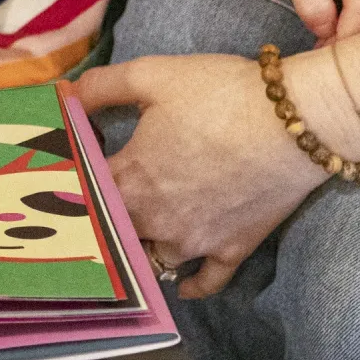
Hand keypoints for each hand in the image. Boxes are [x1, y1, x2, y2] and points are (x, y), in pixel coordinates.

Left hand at [74, 55, 326, 297]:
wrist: (296, 120)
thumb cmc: (220, 94)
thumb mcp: (152, 75)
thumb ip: (100, 87)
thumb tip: (65, 98)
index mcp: (128, 181)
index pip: (81, 194)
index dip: (71, 184)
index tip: (63, 178)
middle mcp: (154, 221)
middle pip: (111, 234)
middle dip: (99, 223)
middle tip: (90, 211)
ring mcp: (194, 243)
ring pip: (152, 260)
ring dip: (140, 251)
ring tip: (132, 240)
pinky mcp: (232, 250)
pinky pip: (205, 282)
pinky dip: (189, 285)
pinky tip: (181, 282)